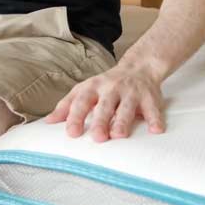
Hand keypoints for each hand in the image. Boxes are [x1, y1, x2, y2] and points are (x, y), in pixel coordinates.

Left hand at [45, 66, 165, 142]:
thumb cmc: (106, 85)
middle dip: (100, 121)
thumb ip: (67, 106)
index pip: (82, 101)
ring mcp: (131, 92)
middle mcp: (112, 89)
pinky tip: (156, 130)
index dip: (76, 116)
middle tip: (97, 137)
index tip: (71, 133)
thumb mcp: (85, 90)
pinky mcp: (150, 97)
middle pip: (105, 105)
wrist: (139, 67)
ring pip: (127, 107)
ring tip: (119, 135)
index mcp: (93, 87)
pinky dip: (155, 119)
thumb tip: (48, 122)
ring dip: (123, 121)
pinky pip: (153, 109)